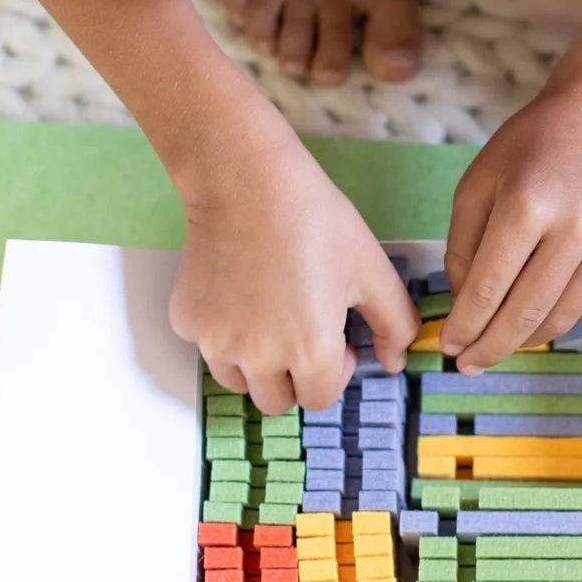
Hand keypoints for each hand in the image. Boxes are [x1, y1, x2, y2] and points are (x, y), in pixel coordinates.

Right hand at [169, 116, 418, 412]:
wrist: (246, 180)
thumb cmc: (313, 220)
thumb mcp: (371, 270)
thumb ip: (394, 324)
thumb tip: (394, 362)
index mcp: (309, 353)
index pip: (320, 398)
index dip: (334, 372)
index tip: (336, 339)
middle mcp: (257, 359)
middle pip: (277, 400)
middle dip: (294, 376)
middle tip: (302, 329)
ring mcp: (215, 342)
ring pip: (239, 380)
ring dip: (257, 362)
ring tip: (270, 312)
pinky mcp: (187, 322)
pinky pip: (209, 346)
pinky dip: (224, 331)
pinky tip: (240, 289)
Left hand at [440, 50, 581, 374]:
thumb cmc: (535, 141)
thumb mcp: (481, 180)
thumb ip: (464, 244)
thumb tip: (463, 304)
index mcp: (527, 206)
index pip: (487, 289)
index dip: (465, 326)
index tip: (451, 347)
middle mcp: (574, 230)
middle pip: (524, 314)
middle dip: (491, 348)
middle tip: (471, 365)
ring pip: (561, 318)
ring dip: (526, 340)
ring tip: (502, 346)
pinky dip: (563, 318)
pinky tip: (541, 319)